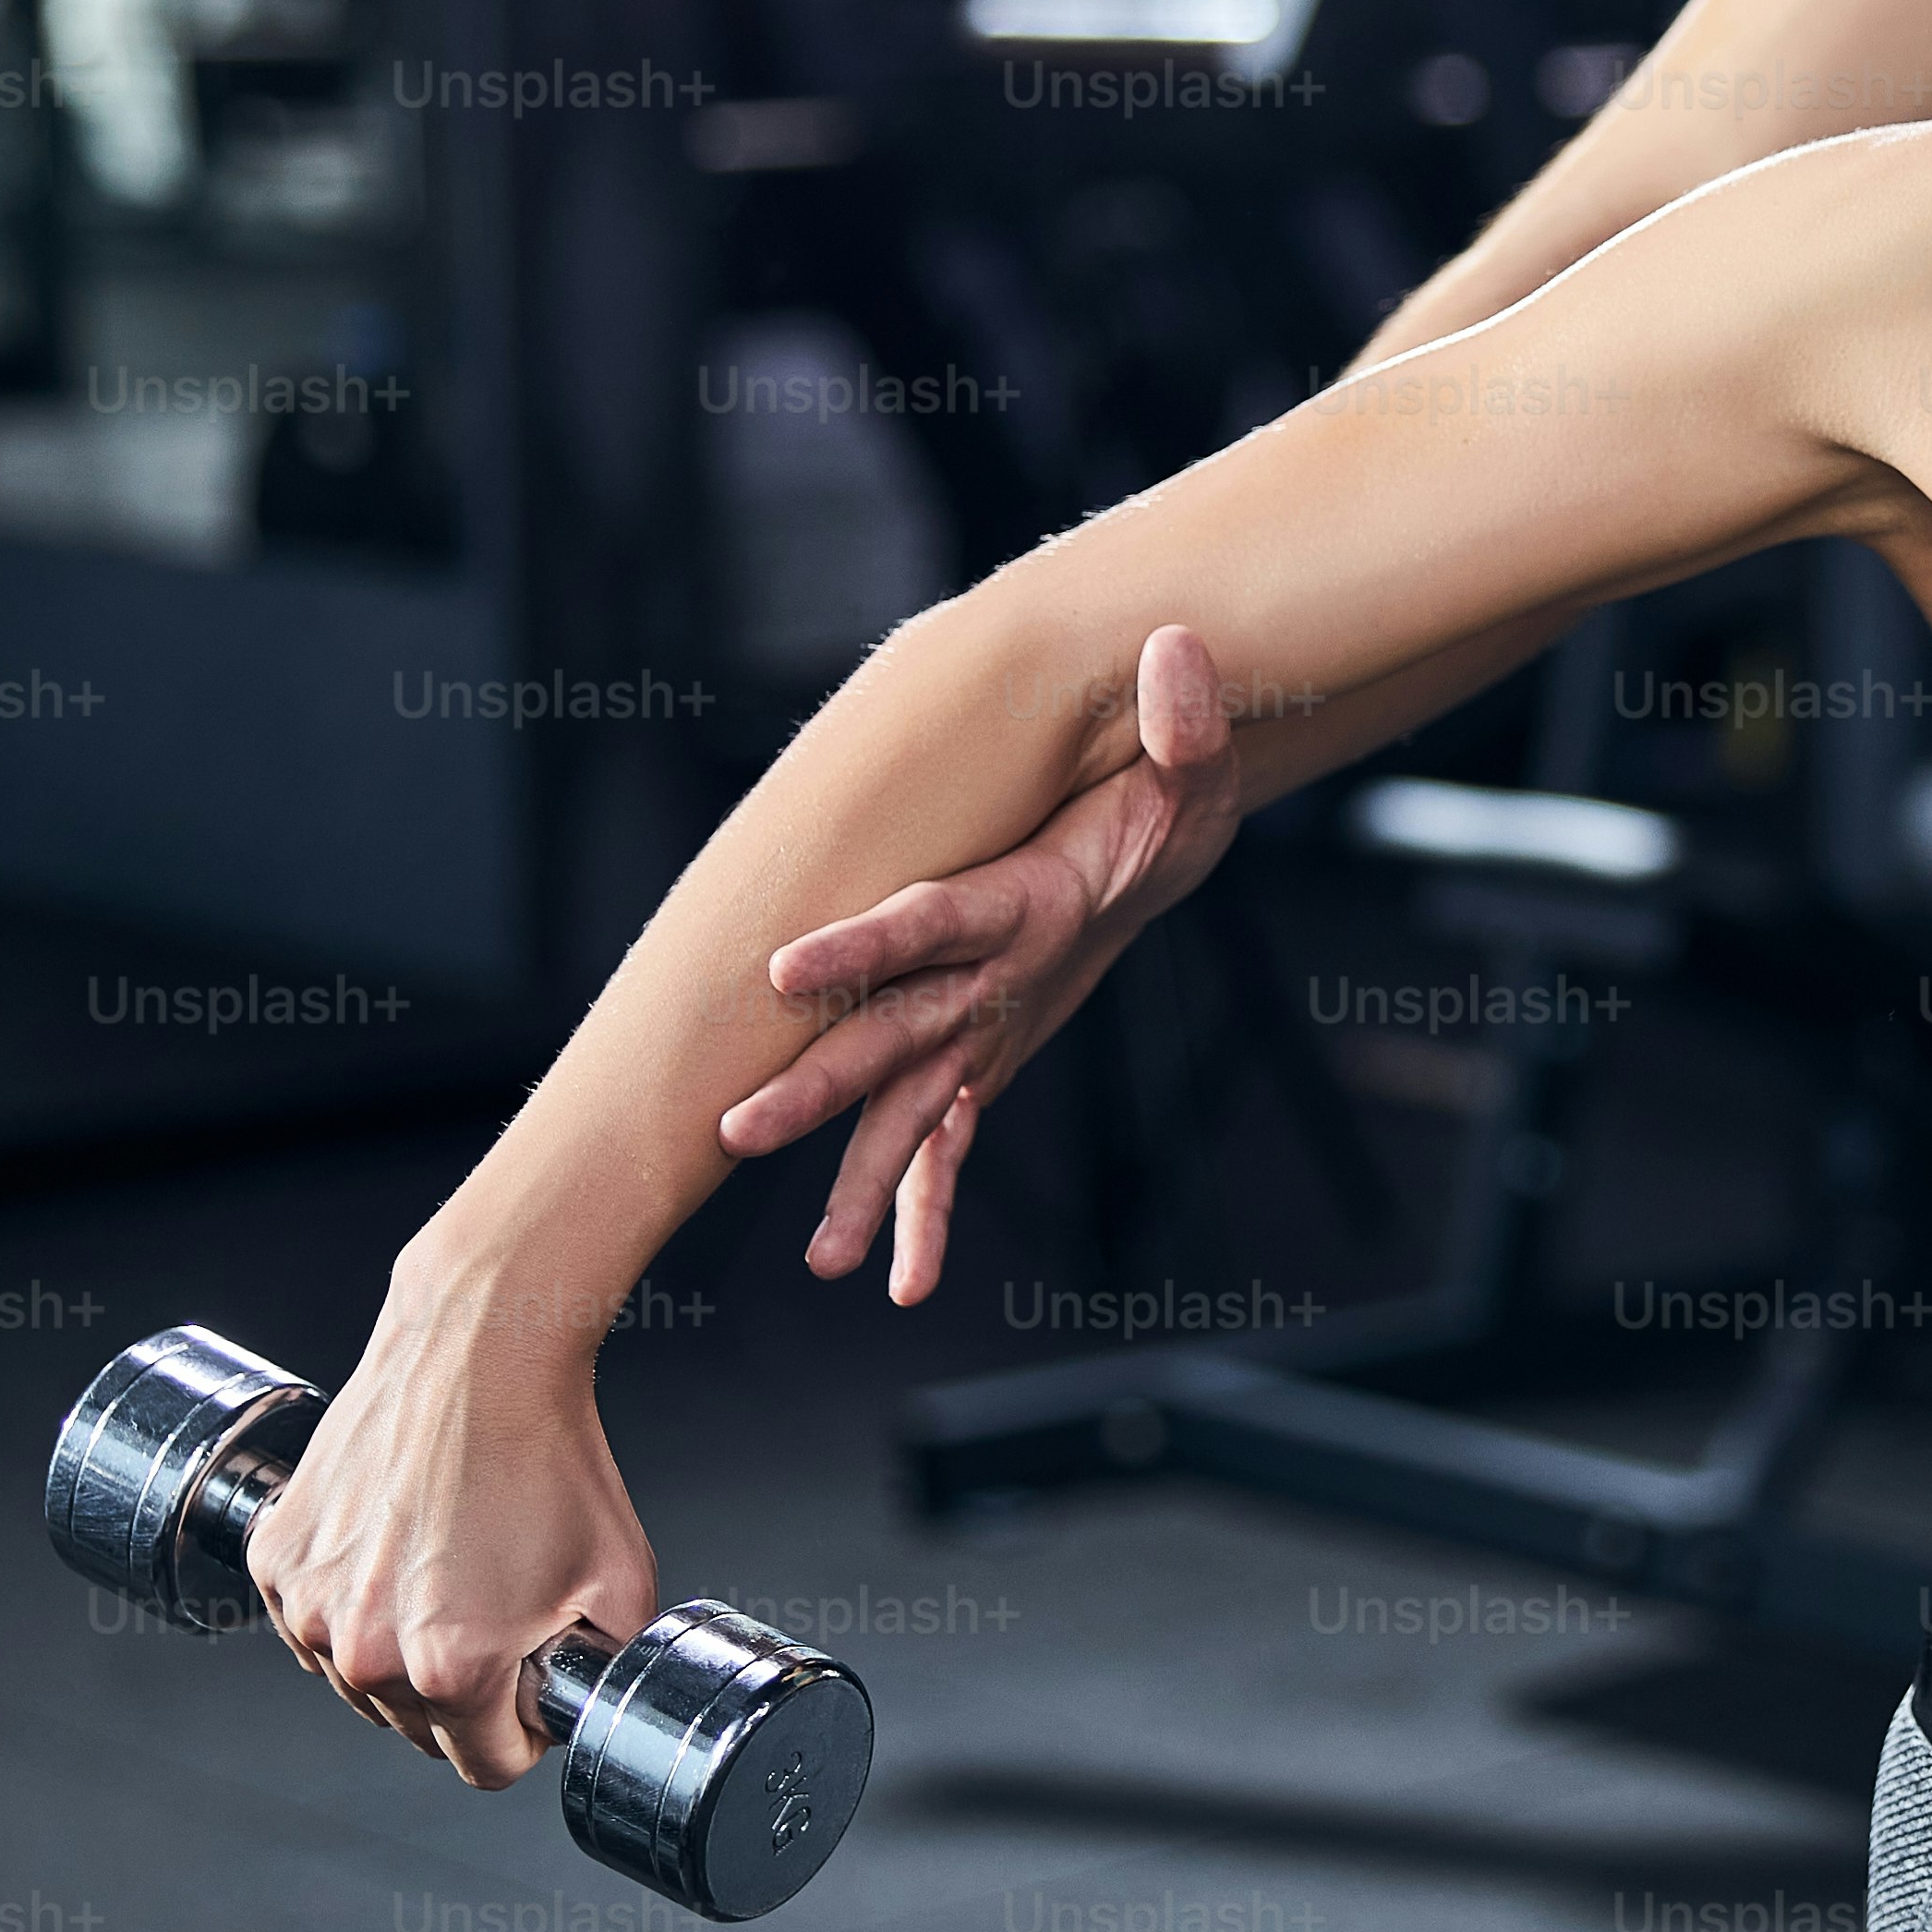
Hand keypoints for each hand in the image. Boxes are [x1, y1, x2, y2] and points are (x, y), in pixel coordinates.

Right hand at [248, 1260, 663, 1785]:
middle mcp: (365, 1649)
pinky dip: (350, 1600)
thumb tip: (575, 1708)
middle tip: (495, 1606)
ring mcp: (309, 1604)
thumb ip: (601, 1673)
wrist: (479, 1355)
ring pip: (361, 1681)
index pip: (486, 1765)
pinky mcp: (276, 1558)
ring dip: (399, 1648)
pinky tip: (397, 1545)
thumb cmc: (548, 1457)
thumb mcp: (624, 1585)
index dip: (522, 1727)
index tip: (530, 1679)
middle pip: (419, 1728)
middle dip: (462, 1688)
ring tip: (447, 1567)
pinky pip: (313, 1622)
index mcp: (451, 1669)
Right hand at [715, 619, 1248, 1304]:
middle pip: (884, 1030)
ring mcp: (973, 1023)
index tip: (784, 967)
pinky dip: (925, 1212)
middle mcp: (974, 971)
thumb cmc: (1157, 791)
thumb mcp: (1195, 761)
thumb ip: (1183, 720)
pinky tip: (898, 1279)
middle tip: (736, 1132)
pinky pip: (949, 1147)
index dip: (859, 943)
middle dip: (813, 1083)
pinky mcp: (987, 1062)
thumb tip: (1181, 652)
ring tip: (825, 1257)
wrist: (1138, 832)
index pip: (923, 921)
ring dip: (857, 1173)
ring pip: (899, 1104)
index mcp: (1011, 901)